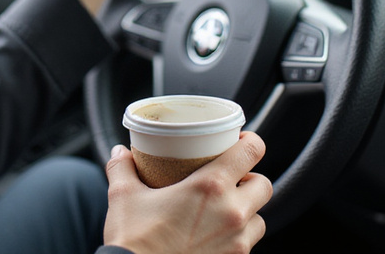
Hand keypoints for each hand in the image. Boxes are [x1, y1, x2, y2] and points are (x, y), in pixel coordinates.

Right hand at [103, 132, 272, 253]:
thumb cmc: (134, 240)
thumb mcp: (123, 196)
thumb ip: (122, 168)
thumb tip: (120, 153)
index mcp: (211, 187)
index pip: (252, 152)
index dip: (251, 142)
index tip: (240, 141)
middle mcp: (231, 213)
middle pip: (264, 185)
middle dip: (250, 178)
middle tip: (229, 178)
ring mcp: (236, 243)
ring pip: (260, 219)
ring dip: (248, 211)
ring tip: (224, 209)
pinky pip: (248, 245)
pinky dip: (238, 237)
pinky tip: (216, 234)